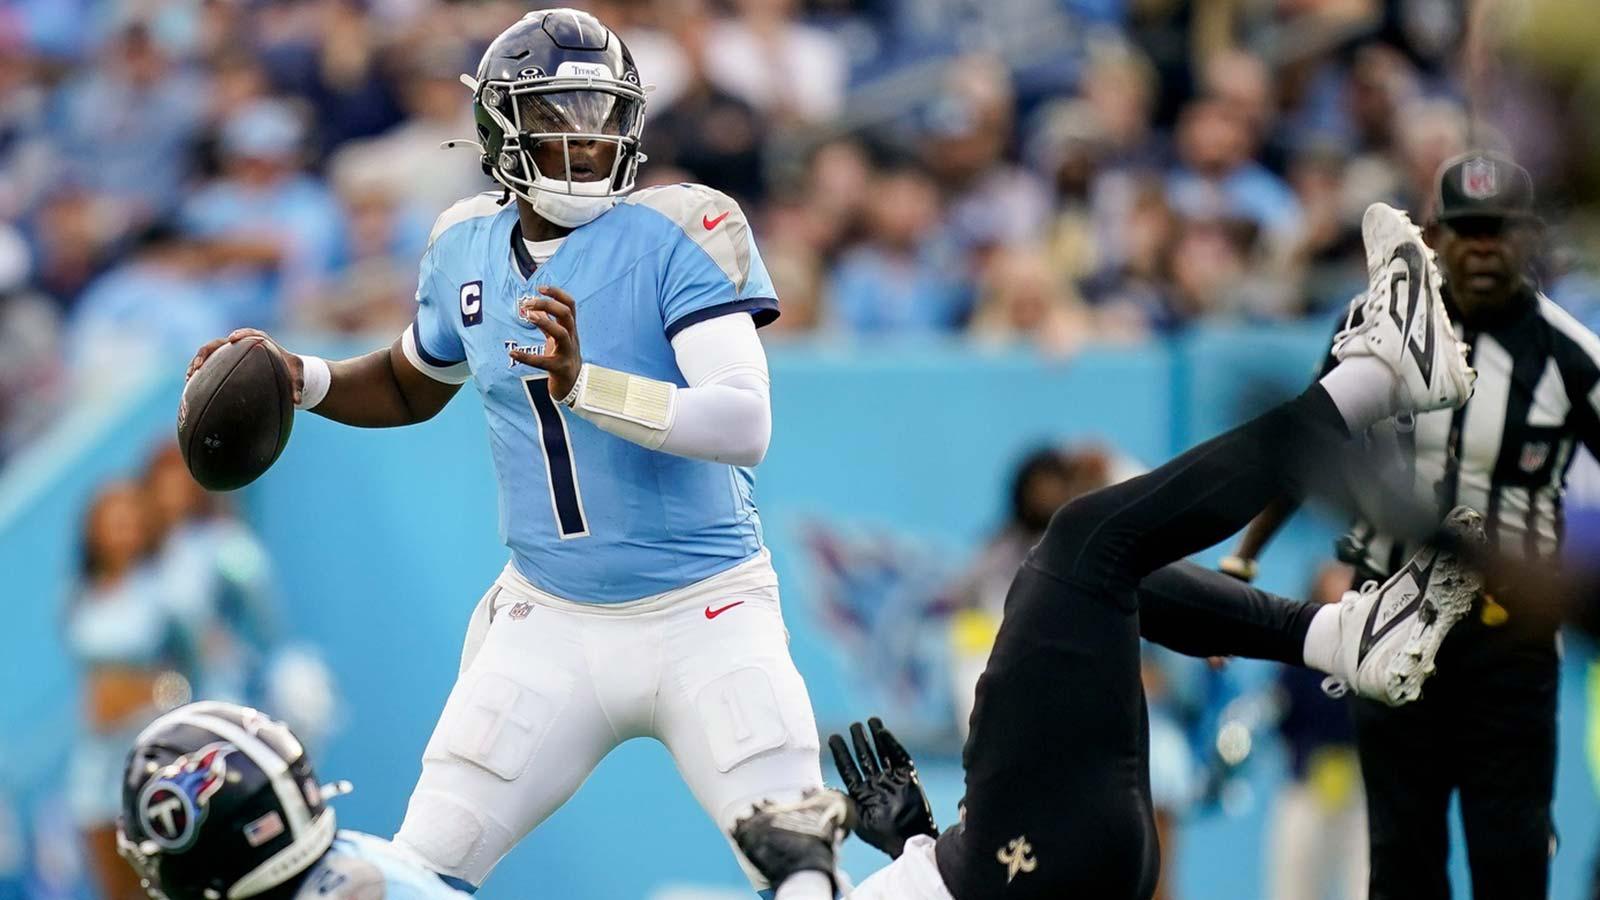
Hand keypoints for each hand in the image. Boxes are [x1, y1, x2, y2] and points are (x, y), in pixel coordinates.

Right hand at [187, 328, 305, 405]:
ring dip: (197, 362)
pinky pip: (208, 365)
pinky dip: (199, 372)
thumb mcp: (298, 376)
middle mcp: (241, 343)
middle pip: (219, 343)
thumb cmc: (291, 370)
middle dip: (207, 352)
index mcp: (260, 340)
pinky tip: (190, 386)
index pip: (248, 334)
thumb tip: (298, 402)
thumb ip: (298, 386)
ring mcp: (230, 352)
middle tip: (199, 364)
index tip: (232, 340)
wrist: (284, 370)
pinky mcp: (224, 361)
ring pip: (209, 353)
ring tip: (189, 377)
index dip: (239, 335)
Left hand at [510, 285, 580, 399]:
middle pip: (566, 314)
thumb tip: (536, 309)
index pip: (570, 305)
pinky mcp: (559, 368)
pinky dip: (526, 357)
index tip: (540, 288)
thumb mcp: (557, 339)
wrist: (573, 387)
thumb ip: (548, 324)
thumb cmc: (563, 359)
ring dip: (543, 322)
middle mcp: (572, 338)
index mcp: (571, 329)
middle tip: (528, 303)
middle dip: (548, 304)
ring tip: (527, 316)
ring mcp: (567, 353)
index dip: (557, 294)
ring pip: (561, 332)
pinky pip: (542, 362)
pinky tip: (512, 353)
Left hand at [829, 718, 936, 859]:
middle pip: (865, 757)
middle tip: (853, 726)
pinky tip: (884, 732)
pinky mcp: (907, 778)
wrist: (908, 840)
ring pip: (881, 753)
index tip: (833, 738)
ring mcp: (891, 780)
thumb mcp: (856, 820)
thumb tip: (826, 789)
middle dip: (859, 741)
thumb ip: (842, 803)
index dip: (841, 753)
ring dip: (875, 737)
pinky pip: (899, 757)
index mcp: (861, 793)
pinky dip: (892, 744)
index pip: (848, 768)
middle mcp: (875, 784)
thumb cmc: (882, 835)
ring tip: (870, 721)